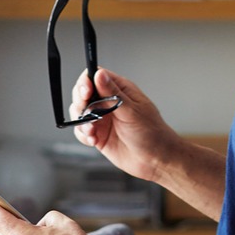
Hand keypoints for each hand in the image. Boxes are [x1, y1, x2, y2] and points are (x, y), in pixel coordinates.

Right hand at [68, 65, 177, 182]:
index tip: (85, 92)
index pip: (95, 76)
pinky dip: (83, 135)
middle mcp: (108, 102)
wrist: (155, 160)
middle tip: (85, 112)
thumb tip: (99, 74)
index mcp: (120, 90)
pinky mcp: (98, 134)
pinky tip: (93, 140)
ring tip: (92, 130)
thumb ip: (113, 94)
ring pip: (79, 112)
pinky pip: (82, 131)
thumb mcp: (132, 111)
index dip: (86, 81)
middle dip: (80, 102)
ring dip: (82, 121)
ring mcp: (102, 118)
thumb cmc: (152, 133)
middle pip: (82, 93)